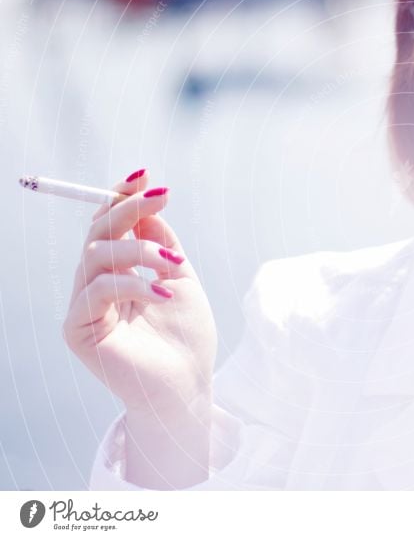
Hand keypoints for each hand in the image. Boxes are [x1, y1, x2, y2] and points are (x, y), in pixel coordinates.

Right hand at [63, 169, 216, 416]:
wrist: (188, 384)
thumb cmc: (187, 336)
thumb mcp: (179, 277)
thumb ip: (160, 242)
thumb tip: (146, 205)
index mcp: (118, 272)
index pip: (109, 227)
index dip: (121, 198)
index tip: (145, 176)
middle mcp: (96, 285)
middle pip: (97, 234)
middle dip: (127, 209)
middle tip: (159, 196)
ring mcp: (85, 307)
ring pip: (97, 256)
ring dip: (139, 250)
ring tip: (173, 264)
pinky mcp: (78, 330)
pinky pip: (98, 291)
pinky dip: (134, 285)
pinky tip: (163, 294)